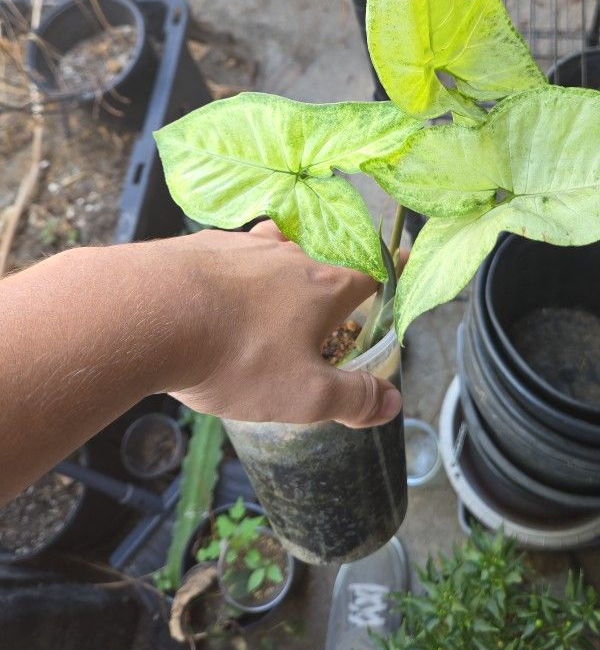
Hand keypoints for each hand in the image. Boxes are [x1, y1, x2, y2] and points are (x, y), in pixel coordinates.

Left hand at [163, 221, 402, 427]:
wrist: (149, 313)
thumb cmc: (237, 356)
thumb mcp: (304, 395)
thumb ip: (352, 398)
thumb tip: (393, 403)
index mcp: (324, 287)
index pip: (371, 275)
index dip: (388, 275)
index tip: (402, 261)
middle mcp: (290, 257)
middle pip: (322, 265)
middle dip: (328, 287)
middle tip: (324, 316)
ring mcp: (243, 246)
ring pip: (275, 252)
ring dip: (279, 273)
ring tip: (270, 300)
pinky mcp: (200, 247)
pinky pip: (230, 257)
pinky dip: (233, 274)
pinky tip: (215, 298)